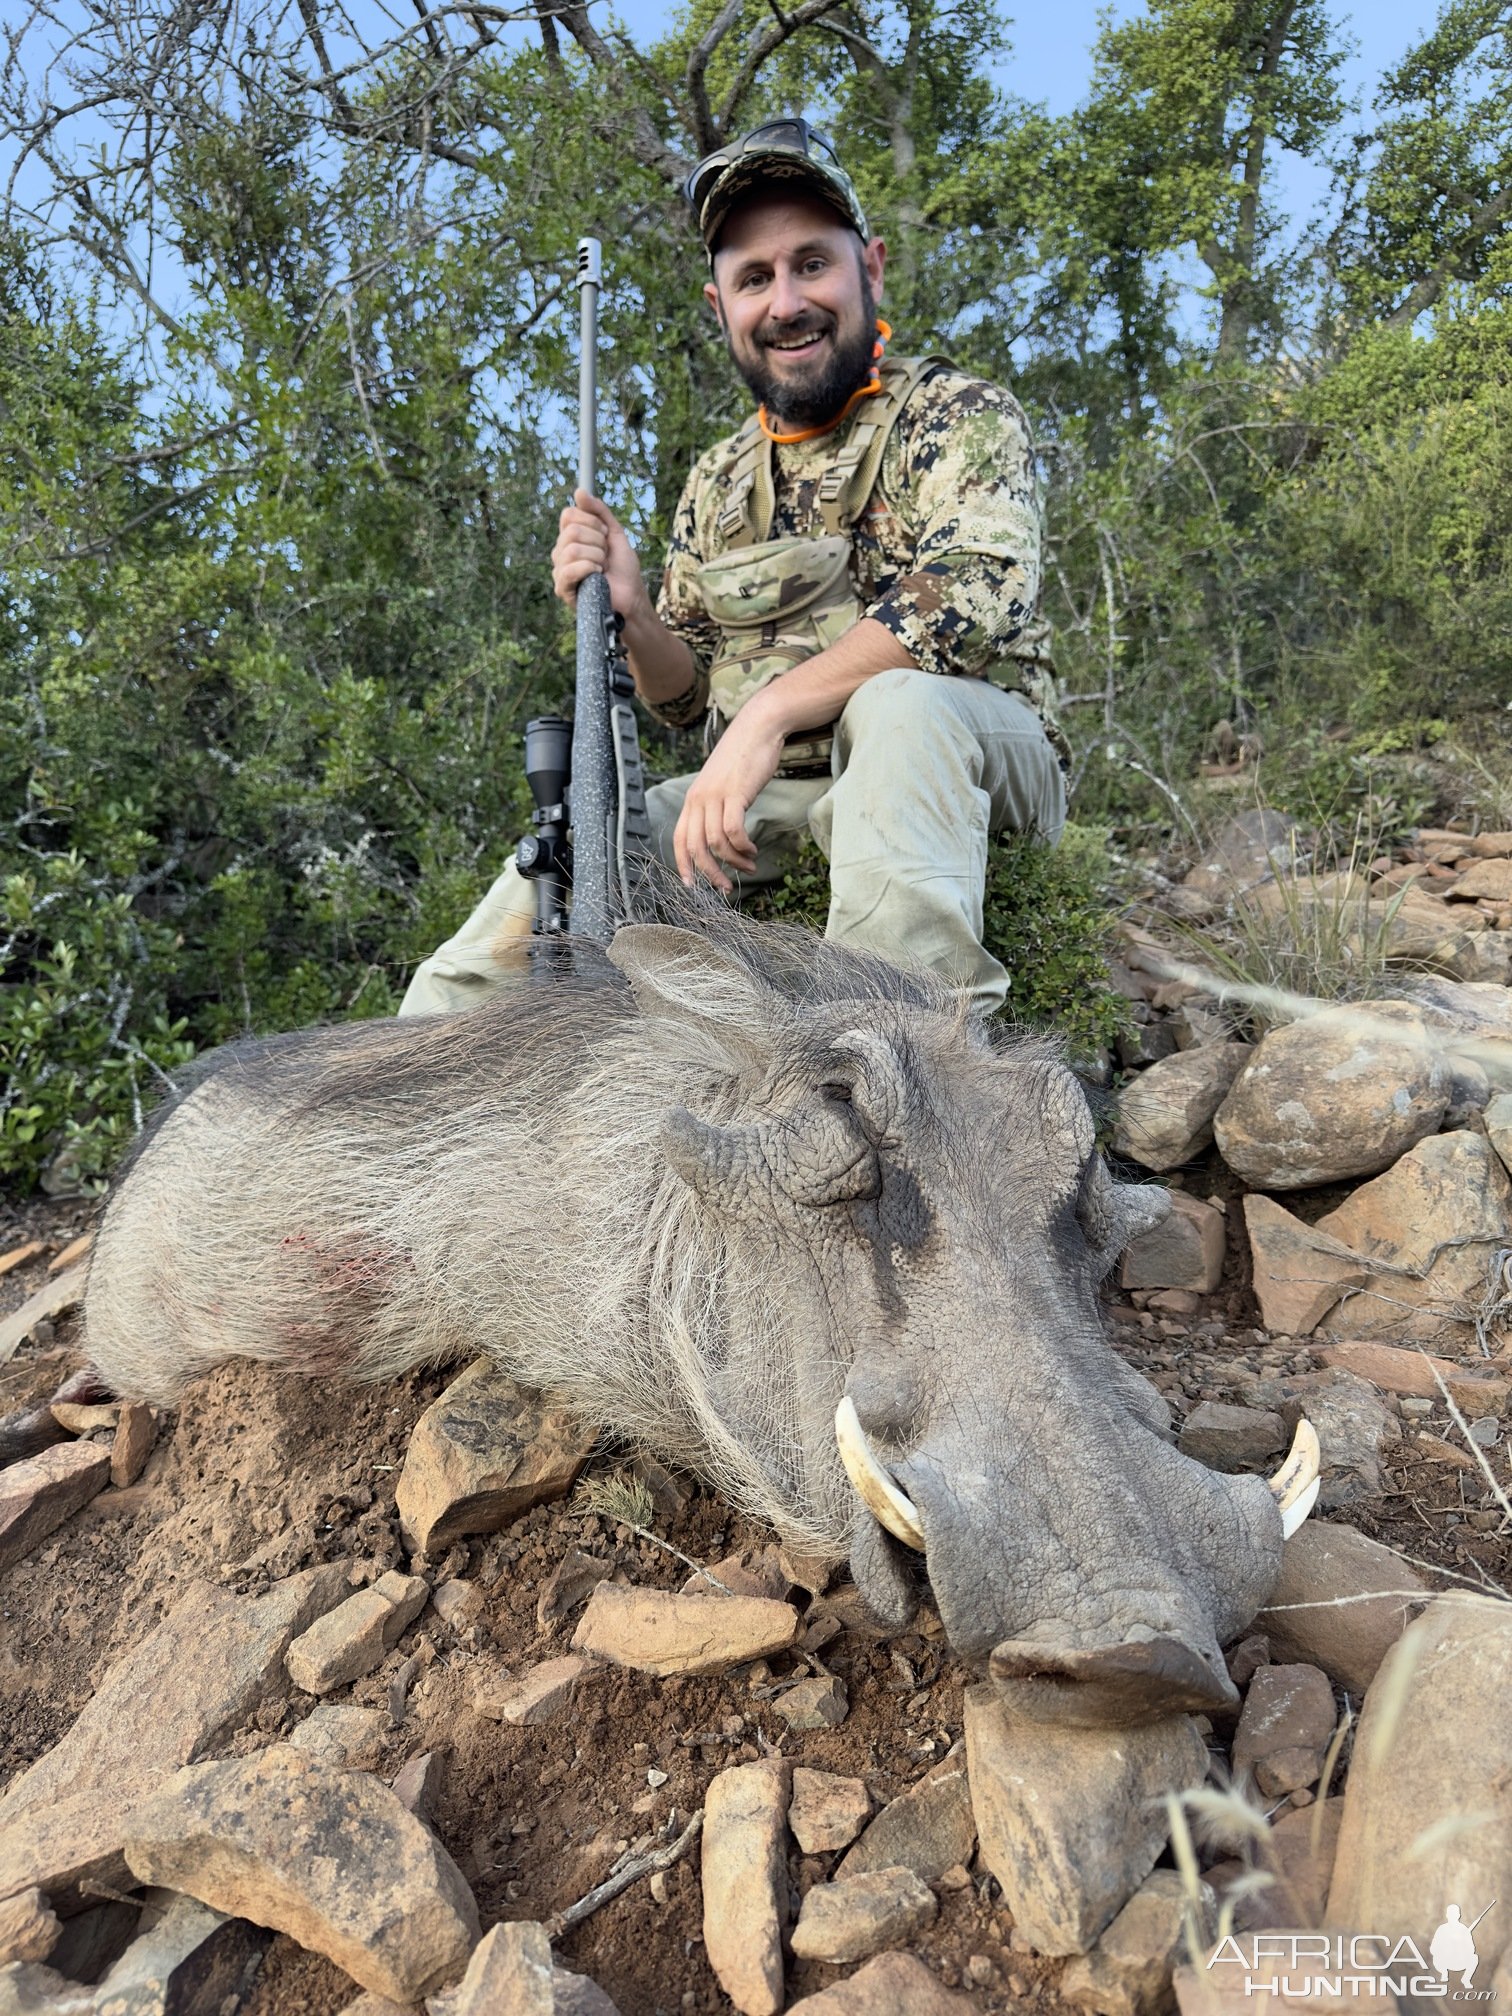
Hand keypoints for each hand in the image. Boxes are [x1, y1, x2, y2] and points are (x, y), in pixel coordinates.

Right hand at [552, 489, 646, 619]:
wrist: (632, 596)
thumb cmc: (624, 569)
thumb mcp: (615, 533)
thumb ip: (599, 511)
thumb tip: (579, 491)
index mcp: (570, 538)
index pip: (568, 515)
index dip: (591, 521)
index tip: (605, 534)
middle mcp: (561, 552)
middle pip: (571, 531)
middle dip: (597, 541)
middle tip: (606, 555)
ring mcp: (560, 570)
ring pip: (571, 549)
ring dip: (596, 556)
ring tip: (603, 567)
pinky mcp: (562, 589)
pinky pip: (568, 570)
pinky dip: (588, 568)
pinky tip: (597, 575)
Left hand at [673, 702, 788, 893]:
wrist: (758, 728)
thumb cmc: (744, 757)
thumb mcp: (723, 784)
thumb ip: (717, 806)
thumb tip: (722, 835)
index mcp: (693, 799)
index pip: (679, 838)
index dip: (682, 864)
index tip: (692, 885)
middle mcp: (698, 799)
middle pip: (695, 847)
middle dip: (710, 873)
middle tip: (726, 887)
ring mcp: (715, 796)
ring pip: (715, 843)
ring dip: (734, 861)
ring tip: (749, 865)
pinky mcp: (734, 793)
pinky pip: (733, 830)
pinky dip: (743, 846)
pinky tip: (752, 850)